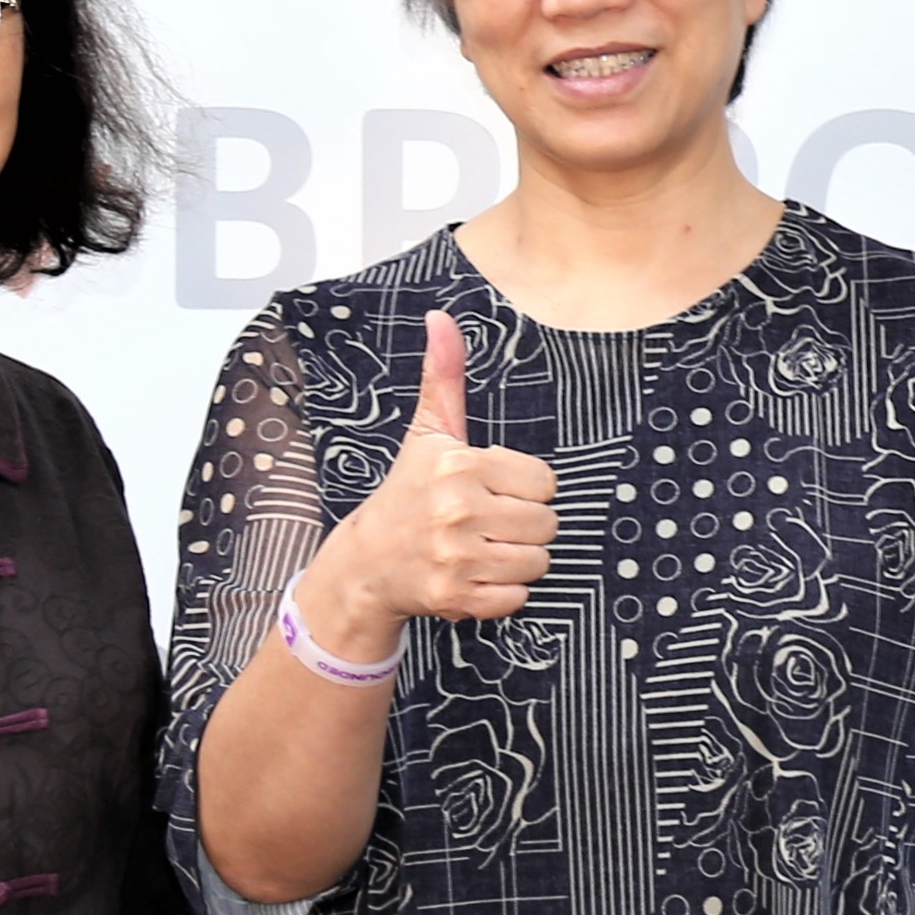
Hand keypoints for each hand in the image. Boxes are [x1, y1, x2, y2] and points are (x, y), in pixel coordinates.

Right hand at [296, 313, 557, 644]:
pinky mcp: (456, 597)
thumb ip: (443, 376)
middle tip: (487, 523)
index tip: (492, 491)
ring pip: (538, 561)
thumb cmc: (409, 493)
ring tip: (481, 549)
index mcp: (460, 465)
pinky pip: (519, 598)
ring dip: (516, 560)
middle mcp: (458, 510)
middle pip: (547, 523)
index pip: (545, 481)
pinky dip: (503, 593)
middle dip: (524, 526)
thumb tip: (441, 316)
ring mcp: (456, 557)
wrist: (367, 563)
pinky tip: (473, 576)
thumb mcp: (428, 433)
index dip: (524, 488)